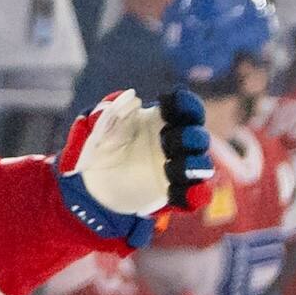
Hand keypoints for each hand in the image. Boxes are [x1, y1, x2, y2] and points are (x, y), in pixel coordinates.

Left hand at [64, 86, 210, 240]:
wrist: (92, 184)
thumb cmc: (98, 149)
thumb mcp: (97, 128)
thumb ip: (112, 112)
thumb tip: (133, 98)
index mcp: (161, 120)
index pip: (187, 107)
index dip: (185, 104)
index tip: (167, 105)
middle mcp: (175, 143)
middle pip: (199, 136)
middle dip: (189, 137)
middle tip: (165, 141)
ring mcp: (177, 169)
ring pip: (203, 166)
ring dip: (194, 166)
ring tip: (169, 170)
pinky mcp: (175, 193)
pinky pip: (196, 196)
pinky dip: (194, 196)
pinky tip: (175, 192)